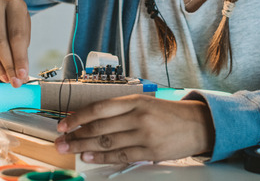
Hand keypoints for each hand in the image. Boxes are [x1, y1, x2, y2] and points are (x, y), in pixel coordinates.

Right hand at [0, 0, 30, 87]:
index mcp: (15, 3)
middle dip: (7, 65)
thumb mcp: (22, 28)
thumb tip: (21, 76)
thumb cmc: (13, 21)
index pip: (17, 35)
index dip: (20, 58)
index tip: (22, 75)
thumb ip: (22, 50)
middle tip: (13, 81)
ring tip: (4, 77)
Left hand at [54, 94, 214, 163]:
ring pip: (107, 142)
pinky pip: (121, 156)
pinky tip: (90, 157)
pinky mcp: (150, 152)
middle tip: (60, 141)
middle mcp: (138, 116)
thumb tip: (91, 119)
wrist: (198, 124)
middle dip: (76, 135)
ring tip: (70, 149)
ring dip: (85, 147)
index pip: (99, 108)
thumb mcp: (145, 102)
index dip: (78, 117)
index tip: (63, 124)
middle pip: (99, 127)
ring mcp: (144, 135)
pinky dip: (103, 158)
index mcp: (135, 100)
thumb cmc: (168, 113)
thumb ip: (121, 109)